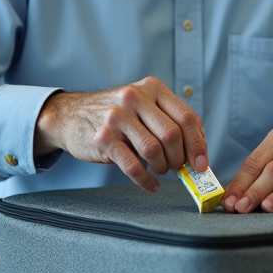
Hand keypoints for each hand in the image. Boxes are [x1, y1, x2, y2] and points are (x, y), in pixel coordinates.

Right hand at [35, 78, 207, 192]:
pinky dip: (146, 181)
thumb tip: (201, 145)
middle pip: (172, 135)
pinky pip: (133, 166)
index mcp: (151, 88)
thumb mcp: (143, 104)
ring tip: (160, 171)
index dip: (198, 143)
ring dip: (163, 168)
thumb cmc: (115, 114)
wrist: (70, 116)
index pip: (186, 116)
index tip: (202, 163)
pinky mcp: (103, 139)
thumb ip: (170, 118)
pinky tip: (151, 184)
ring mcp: (117, 118)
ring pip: (154, 150)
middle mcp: (134, 98)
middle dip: (180, 158)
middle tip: (177, 168)